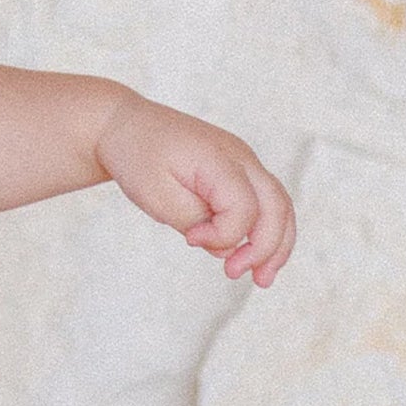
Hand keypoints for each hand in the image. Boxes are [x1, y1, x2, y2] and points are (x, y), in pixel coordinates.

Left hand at [94, 92, 295, 286]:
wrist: (125, 125)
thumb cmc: (137, 156)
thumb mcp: (155, 194)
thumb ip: (192, 220)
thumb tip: (226, 248)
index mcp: (218, 158)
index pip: (244, 208)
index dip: (223, 234)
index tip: (190, 240)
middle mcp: (241, 157)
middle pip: (277, 206)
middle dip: (268, 249)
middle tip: (249, 279)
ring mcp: (244, 161)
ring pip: (280, 205)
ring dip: (276, 244)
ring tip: (262, 279)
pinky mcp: (239, 170)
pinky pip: (266, 201)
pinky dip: (267, 229)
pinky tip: (253, 255)